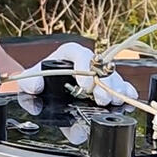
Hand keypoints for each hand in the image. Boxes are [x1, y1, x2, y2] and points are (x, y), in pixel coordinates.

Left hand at [17, 41, 137, 105]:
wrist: (45, 91)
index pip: (80, 54)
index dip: (85, 66)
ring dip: (116, 90)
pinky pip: (123, 87)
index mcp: (69, 54)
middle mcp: (88, 62)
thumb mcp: (30, 79)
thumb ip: (28, 80)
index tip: (84, 84)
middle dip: (104, 83)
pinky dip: (127, 93)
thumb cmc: (40, 81)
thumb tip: (35, 86)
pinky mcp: (109, 88)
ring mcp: (100, 75)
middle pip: (101, 67)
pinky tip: (128, 100)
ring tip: (113, 101)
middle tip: (102, 98)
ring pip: (114, 77)